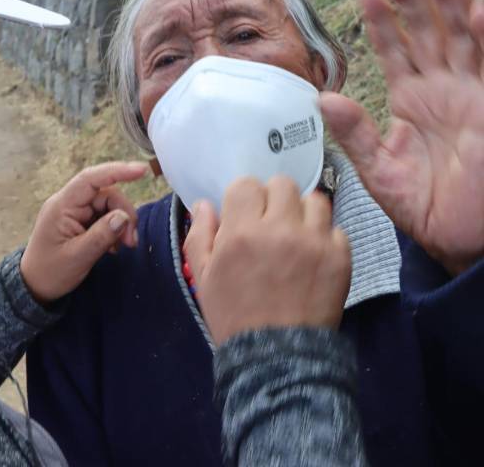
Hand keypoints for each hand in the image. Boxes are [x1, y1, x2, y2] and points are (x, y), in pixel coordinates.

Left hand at [20, 161, 146, 302]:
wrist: (34, 287)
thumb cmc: (50, 273)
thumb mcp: (78, 257)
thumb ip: (102, 235)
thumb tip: (123, 217)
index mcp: (62, 206)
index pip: (91, 179)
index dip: (117, 171)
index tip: (141, 171)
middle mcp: (69, 203)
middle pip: (106, 194)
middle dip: (124, 214)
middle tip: (132, 241)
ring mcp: (75, 212)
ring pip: (109, 206)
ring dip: (122, 224)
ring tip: (125, 246)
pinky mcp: (81, 221)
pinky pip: (105, 216)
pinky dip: (115, 229)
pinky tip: (115, 247)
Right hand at [184, 176, 350, 345]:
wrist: (276, 357)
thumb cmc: (233, 315)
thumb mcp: (204, 277)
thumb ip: (200, 235)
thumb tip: (204, 203)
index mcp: (242, 232)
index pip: (246, 184)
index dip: (243, 197)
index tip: (244, 214)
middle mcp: (280, 229)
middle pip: (283, 184)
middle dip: (273, 199)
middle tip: (271, 222)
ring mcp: (315, 242)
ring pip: (315, 200)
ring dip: (303, 213)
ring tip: (296, 234)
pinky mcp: (340, 257)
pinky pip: (336, 228)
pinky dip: (325, 237)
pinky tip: (314, 256)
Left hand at [320, 0, 483, 275]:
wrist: (458, 236)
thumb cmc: (422, 205)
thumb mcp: (379, 169)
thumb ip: (355, 133)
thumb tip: (324, 98)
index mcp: (411, 101)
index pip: (395, 51)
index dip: (382, 22)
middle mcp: (441, 91)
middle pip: (428, 35)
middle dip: (413, 2)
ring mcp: (471, 95)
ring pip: (463, 39)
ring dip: (450, 5)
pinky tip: (479, 9)